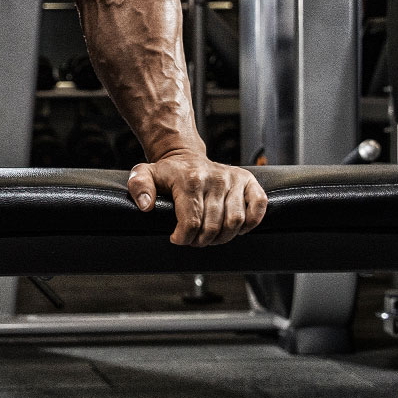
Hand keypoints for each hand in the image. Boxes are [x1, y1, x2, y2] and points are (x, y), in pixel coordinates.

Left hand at [127, 149, 267, 245]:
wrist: (185, 156)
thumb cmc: (166, 172)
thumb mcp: (143, 174)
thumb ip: (139, 188)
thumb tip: (146, 206)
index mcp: (190, 180)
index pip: (192, 221)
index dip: (184, 238)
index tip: (177, 238)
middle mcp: (215, 178)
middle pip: (214, 226)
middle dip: (201, 241)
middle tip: (194, 240)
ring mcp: (233, 179)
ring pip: (235, 222)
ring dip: (223, 237)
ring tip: (210, 236)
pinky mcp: (248, 180)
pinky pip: (258, 206)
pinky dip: (250, 223)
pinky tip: (236, 228)